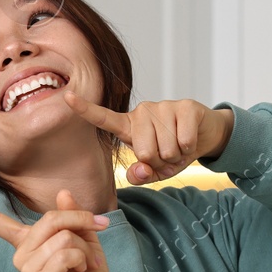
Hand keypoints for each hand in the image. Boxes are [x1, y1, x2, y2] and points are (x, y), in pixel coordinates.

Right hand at [0, 190, 112, 271]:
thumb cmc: (87, 268)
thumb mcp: (83, 235)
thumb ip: (72, 214)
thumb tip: (63, 193)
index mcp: (26, 241)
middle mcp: (21, 254)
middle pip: (50, 220)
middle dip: (80, 221)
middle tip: (97, 229)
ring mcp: (27, 270)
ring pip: (62, 238)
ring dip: (85, 248)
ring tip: (85, 262)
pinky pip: (63, 255)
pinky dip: (82, 259)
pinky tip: (81, 270)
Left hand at [62, 93, 231, 183]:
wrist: (204, 136)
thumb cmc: (173, 152)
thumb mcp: (155, 170)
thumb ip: (141, 175)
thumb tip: (139, 168)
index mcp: (128, 126)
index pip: (103, 118)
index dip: (85, 109)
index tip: (67, 96)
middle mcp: (141, 112)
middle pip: (144, 152)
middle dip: (159, 162)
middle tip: (167, 154)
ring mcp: (162, 106)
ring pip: (165, 149)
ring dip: (176, 156)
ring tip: (178, 146)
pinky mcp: (184, 106)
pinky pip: (183, 141)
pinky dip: (189, 148)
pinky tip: (190, 139)